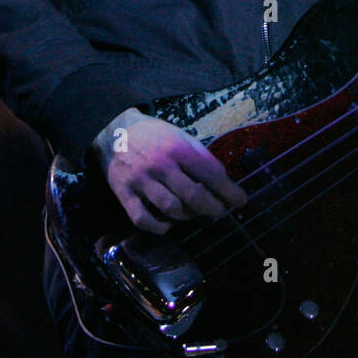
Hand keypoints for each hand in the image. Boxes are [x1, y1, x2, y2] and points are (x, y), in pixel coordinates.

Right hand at [92, 109, 247, 233]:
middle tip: (220, 212)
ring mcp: (140, 180)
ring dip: (188, 216)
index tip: (240, 201)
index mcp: (178, 148)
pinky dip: (159, 226)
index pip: (210, 175)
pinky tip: (168, 223)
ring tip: (194, 213)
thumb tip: (224, 181)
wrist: (116, 130)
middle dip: (213, 208)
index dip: (229, 192)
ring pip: (170, 209)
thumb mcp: (182, 137)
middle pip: (193, 195)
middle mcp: (160, 164)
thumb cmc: (157, 136)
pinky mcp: (123, 192)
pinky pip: (142, 219)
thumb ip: (201, 157)